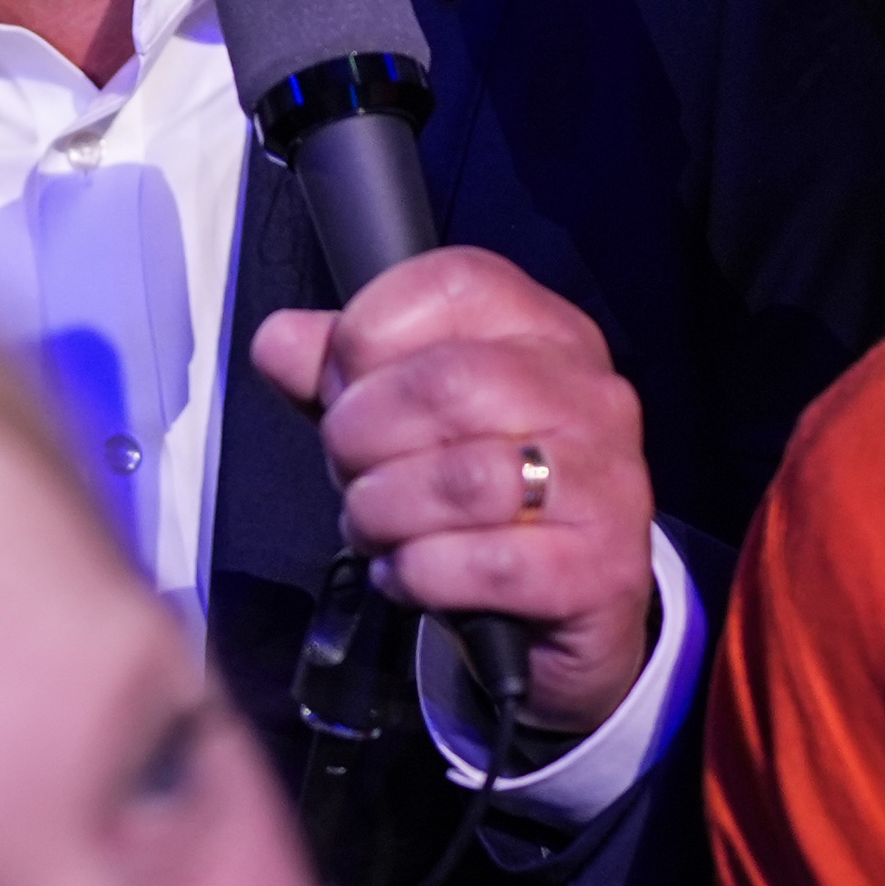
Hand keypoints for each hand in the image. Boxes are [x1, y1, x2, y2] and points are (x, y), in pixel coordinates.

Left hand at [252, 245, 656, 735]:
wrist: (571, 601)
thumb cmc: (483, 492)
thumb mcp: (408, 416)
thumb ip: (343, 373)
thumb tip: (279, 341)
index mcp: (543, 329)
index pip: (453, 283)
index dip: (368, 333)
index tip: (340, 388)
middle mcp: (588, 393)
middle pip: (447, 383)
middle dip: (361, 434)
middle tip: (347, 469)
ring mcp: (605, 481)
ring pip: (466, 479)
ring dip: (384, 510)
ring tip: (371, 525)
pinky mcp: (602, 568)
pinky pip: (489, 564)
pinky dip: (419, 572)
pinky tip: (405, 572)